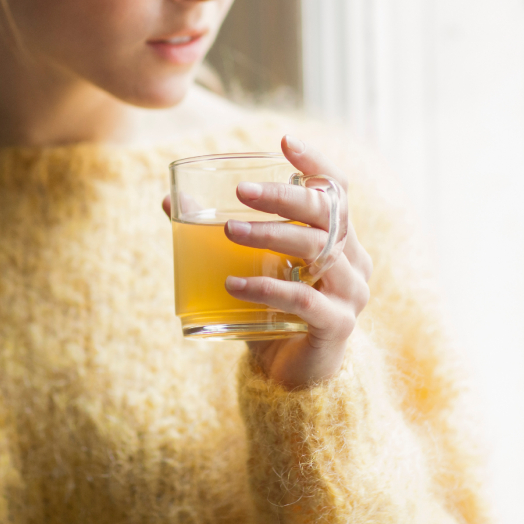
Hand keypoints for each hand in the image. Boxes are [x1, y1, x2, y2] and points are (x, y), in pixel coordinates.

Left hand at [162, 135, 372, 388]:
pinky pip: (304, 299)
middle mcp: (354, 261)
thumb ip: (222, 237)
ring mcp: (350, 294)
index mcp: (341, 240)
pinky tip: (234, 284)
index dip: (316, 162)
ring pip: (317, 250)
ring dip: (271, 235)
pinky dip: (267, 287)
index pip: (338, 190)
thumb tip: (169, 202)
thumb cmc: (274, 315)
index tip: (284, 141)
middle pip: (328, 213)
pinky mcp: (337, 326)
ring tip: (229, 230)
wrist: (295, 382)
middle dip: (283, 196)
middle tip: (241, 190)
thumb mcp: (252, 269)